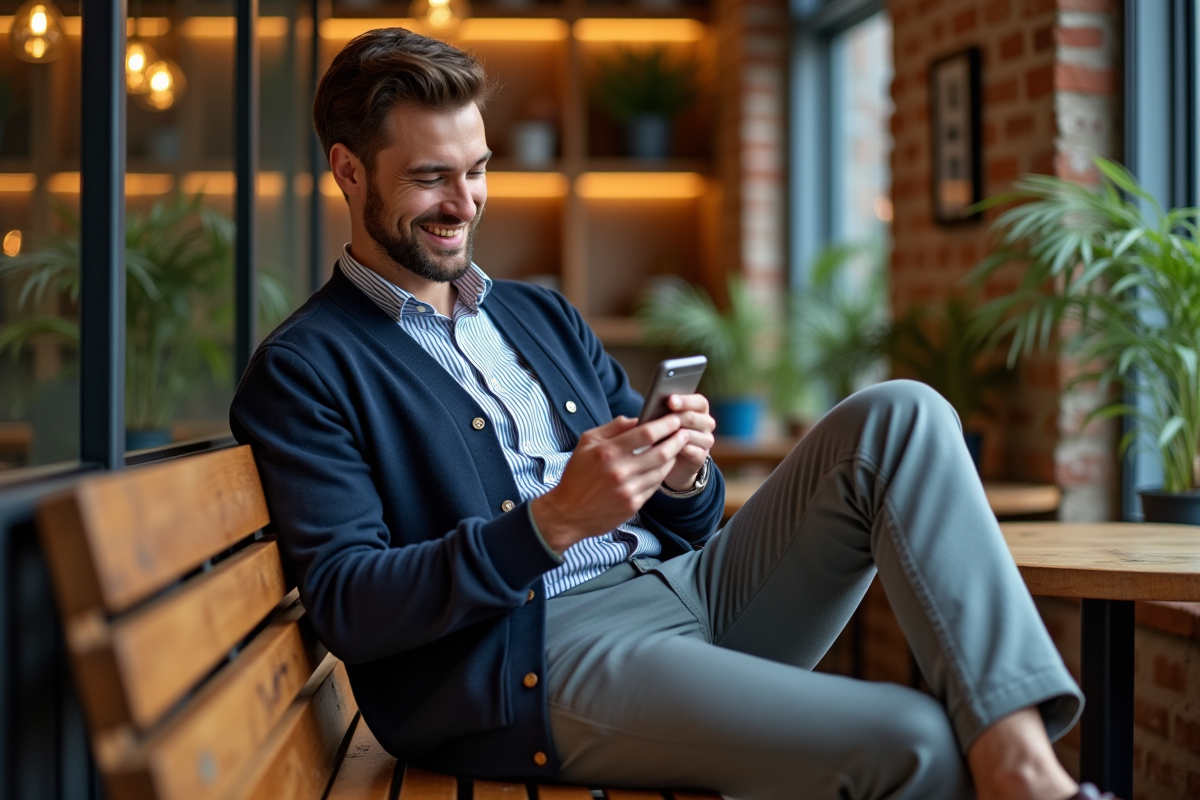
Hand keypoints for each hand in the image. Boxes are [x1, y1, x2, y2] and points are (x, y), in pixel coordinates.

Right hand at [530, 415, 690, 553]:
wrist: (568, 513)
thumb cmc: (576, 475)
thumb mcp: (586, 443)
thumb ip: (612, 428)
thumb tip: (636, 419)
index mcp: (608, 452)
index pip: (646, 433)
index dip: (665, 425)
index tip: (675, 419)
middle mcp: (620, 471)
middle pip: (661, 452)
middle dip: (677, 440)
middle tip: (684, 432)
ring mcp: (628, 490)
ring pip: (661, 470)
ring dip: (673, 457)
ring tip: (677, 448)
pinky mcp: (633, 505)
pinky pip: (655, 486)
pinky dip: (661, 474)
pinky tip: (663, 467)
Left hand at [661, 393, 715, 490]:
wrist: (671, 459)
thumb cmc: (665, 433)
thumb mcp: (664, 420)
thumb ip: (664, 411)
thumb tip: (655, 405)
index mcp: (699, 409)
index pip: (699, 402)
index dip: (685, 401)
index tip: (670, 401)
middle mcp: (706, 423)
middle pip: (694, 418)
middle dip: (677, 418)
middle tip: (663, 420)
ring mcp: (706, 441)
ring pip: (694, 435)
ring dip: (678, 436)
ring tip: (664, 436)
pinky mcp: (702, 457)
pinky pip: (695, 452)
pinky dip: (683, 450)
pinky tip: (672, 449)